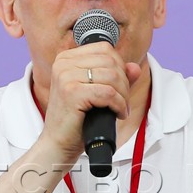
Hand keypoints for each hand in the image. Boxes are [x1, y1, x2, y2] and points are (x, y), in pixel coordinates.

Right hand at [38, 45, 141, 165]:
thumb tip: (134, 67)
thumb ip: (115, 78)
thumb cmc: (76, 120)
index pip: (104, 49)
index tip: (120, 87)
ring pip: (112, 76)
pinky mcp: (71, 92)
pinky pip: (108, 93)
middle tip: (122, 102)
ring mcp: (66, 76)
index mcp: (66, 58)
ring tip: (120, 109)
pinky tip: (117, 114)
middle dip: (124, 83)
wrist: (58, 144)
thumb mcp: (97, 94)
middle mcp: (63, 63)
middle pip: (110, 61)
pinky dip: (118, 104)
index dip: (120, 66)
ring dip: (123, 95)